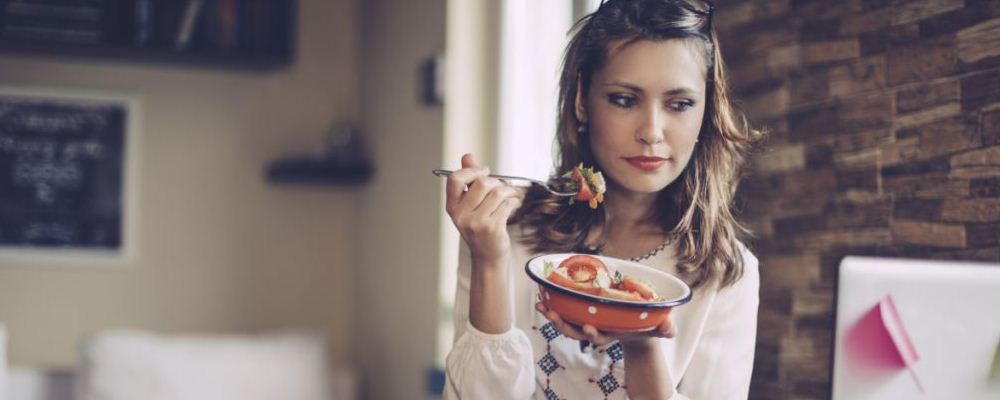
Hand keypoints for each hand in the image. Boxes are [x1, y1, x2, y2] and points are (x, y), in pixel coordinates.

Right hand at [445, 153, 524, 264]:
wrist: (488, 257)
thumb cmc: (480, 228)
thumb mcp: (471, 205)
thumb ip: (469, 180)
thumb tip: (467, 156)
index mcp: (452, 206)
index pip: (454, 179)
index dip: (471, 171)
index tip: (484, 172)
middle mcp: (461, 214)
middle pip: (481, 183)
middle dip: (497, 181)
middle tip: (503, 186)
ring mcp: (476, 222)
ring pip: (497, 192)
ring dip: (509, 190)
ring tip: (512, 194)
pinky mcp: (492, 228)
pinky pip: (507, 204)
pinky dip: (515, 200)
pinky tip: (515, 203)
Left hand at [535, 302, 675, 346]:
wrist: (637, 330)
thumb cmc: (646, 327)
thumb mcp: (658, 328)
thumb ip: (666, 329)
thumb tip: (670, 328)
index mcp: (612, 333)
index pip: (600, 336)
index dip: (592, 334)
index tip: (587, 327)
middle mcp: (597, 330)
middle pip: (576, 331)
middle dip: (562, 324)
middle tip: (550, 313)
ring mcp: (589, 323)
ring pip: (567, 324)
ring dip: (552, 314)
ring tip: (540, 303)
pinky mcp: (584, 315)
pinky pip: (566, 313)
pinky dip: (554, 305)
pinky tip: (544, 295)